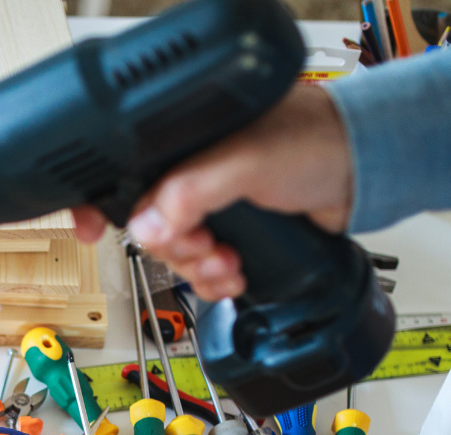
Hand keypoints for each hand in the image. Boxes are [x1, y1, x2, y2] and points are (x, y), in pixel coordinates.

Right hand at [72, 84, 351, 300]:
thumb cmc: (316, 143)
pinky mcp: (230, 231)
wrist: (363, 176)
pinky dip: (214, 279)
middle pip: (147, 225)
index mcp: (183, 139)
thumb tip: (145, 227)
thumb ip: (190, 191)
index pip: (122, 172)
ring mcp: (210, 203)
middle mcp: (191, 170)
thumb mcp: (244, 160)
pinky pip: (200, 268)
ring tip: (228, 263)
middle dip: (175, 248)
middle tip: (204, 246)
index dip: (99, 202)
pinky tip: (235, 272)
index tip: (89, 230)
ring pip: (174, 252)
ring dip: (198, 268)